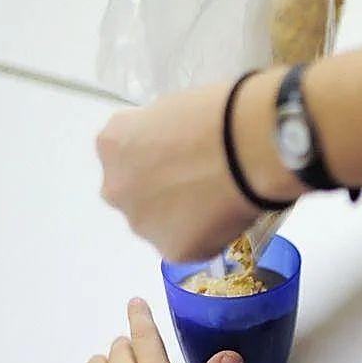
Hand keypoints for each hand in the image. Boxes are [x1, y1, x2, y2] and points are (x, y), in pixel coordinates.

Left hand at [96, 70, 302, 261]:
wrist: (249, 147)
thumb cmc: (219, 115)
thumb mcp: (172, 112)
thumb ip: (159, 138)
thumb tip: (175, 155)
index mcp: (112, 145)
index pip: (129, 159)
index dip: (160, 159)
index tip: (185, 159)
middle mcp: (116, 188)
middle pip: (138, 196)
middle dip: (163, 193)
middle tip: (201, 183)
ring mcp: (143, 224)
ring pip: (161, 226)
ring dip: (182, 218)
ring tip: (219, 201)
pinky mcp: (174, 250)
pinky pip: (190, 246)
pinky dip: (207, 237)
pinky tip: (228, 217)